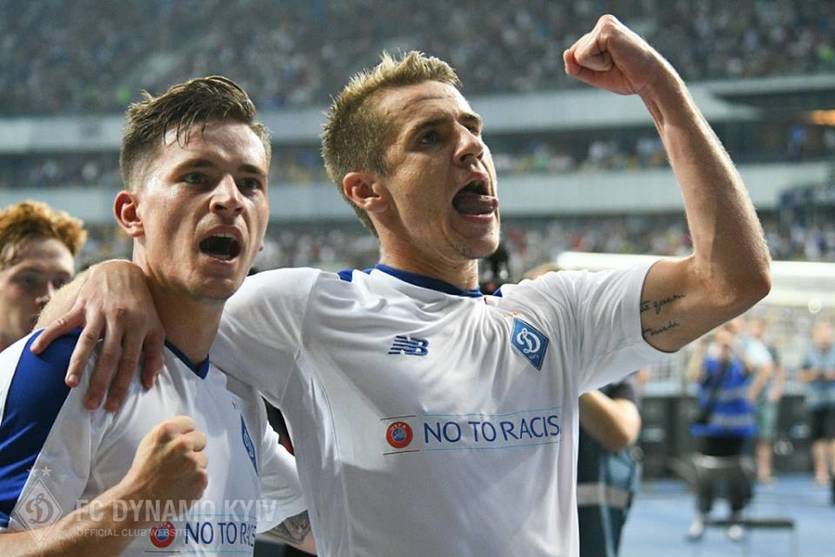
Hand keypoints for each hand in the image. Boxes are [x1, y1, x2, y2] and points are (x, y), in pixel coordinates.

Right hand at [30, 260, 164, 410]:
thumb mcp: (156, 327)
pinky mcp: (82, 305)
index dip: (121, 385)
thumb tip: (148, 384)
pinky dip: (49, 335)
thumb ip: (155, 355)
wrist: (122, 272)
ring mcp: (99, 312)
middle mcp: (120, 320)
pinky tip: (37, 350)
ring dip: (78, 363)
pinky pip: (64, 322)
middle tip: (90, 405)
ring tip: (70, 384)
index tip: (112, 407)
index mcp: (140, 327)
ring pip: (87, 341)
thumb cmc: (141, 306)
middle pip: (109, 355)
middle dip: (100, 382)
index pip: (130, 362)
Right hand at [118, 416, 208, 511]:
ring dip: (194, 467)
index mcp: (166, 431)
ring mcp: (193, 462)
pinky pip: (204, 476)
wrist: (137, 503)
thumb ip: (170, 433)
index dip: (184, 435)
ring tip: (176, 477)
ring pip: (203, 459)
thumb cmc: (142, 473)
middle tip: (178, 462)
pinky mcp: (201, 478)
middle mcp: (182, 444)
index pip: (190, 423)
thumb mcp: (150, 443)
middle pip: (200, 439)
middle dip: (192, 448)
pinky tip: (181, 487)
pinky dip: (195, 482)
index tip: (178, 444)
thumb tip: (189, 429)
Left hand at [563, 14, 670, 95]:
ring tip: (616, 60)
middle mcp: (602, 23)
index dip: (589, 68)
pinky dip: (599, 64)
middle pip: (575, 53)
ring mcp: (604, 24)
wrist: (648, 79)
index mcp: (600, 31)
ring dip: (597, 65)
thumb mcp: (594, 74)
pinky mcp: (606, 30)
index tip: (612, 65)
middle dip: (592, 66)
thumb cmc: (626, 76)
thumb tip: (565, 53)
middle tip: (615, 64)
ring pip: (578, 55)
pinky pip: (585, 55)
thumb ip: (575, 67)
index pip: (575, 54)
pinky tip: (616, 58)